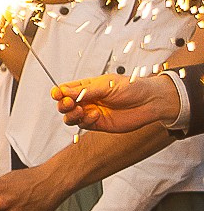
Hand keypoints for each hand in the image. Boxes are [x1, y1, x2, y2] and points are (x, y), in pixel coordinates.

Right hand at [52, 72, 181, 132]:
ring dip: (72, 115)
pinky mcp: (98, 124)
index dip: (59, 93)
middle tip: (69, 103)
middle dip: (63, 105)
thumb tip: (63, 91)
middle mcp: (87, 100)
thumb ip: (84, 90)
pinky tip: (96, 115)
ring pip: (71, 117)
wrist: (151, 102)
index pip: (65, 90)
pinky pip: (84, 125)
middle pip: (64, 105)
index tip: (58, 94)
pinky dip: (86, 120)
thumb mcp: (106, 85)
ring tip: (80, 110)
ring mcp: (91, 112)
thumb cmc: (132, 88)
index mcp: (87, 87)